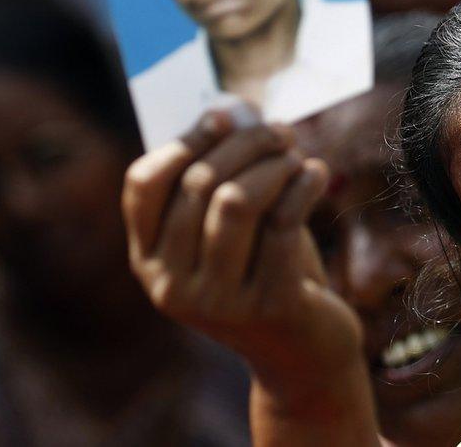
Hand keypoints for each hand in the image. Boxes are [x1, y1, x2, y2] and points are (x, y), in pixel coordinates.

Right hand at [122, 111, 363, 392]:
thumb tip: (234, 108)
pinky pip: (283, 222)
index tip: (224, 115)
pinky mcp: (268, 305)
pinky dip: (302, 186)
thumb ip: (226, 177)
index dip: (184, 139)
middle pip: (198, 184)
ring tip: (297, 157)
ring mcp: (217, 301)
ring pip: (237, 200)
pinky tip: (316, 174)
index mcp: (148, 261)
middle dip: (245, 143)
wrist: (304, 353)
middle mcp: (171, 285)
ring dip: (274, 165)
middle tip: (281, 130)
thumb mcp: (236, 230)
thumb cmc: (267, 274)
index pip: (143, 184)